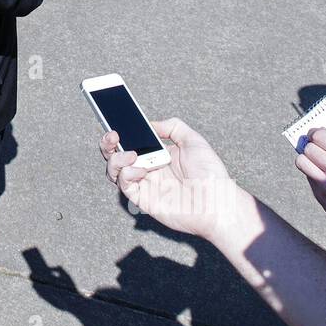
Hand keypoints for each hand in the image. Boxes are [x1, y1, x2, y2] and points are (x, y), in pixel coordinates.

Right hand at [100, 118, 240, 240]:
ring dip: (115, 159)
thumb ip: (172, 127)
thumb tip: (151, 124)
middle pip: (117, 156)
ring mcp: (145, 185)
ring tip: (130, 154)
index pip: (132, 142)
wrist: (217, 201)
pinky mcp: (143, 199)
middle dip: (108, 144)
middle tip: (112, 135)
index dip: (121, 134)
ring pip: (115, 171)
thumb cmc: (210, 174)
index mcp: (158, 156)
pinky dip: (127, 174)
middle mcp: (148, 169)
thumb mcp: (193, 141)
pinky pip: (125, 185)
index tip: (117, 124)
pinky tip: (140, 169)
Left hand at [296, 127, 325, 247]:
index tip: (315, 134)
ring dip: (307, 159)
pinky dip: (313, 175)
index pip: (321, 135)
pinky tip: (323, 177)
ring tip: (315, 161)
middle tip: (315, 147)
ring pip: (302, 162)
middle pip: (308, 148)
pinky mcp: (322, 199)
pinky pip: (309, 179)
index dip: (316, 133)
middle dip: (311, 145)